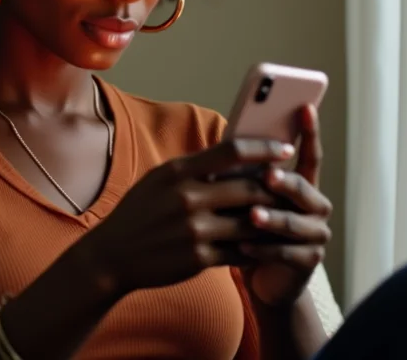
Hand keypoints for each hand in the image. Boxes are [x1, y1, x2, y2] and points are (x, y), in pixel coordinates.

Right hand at [79, 138, 294, 296]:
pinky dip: (256, 248)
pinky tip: (264, 245)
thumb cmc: (140, 211)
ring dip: (271, 220)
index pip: (231, 151)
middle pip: (247, 188)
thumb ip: (194, 168)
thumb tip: (232, 154)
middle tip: (293, 187)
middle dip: (275, 189)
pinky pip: (240, 251)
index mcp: (178, 171)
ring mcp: (194, 230)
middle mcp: (187, 197)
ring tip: (286, 216)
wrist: (113, 254)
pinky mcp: (199, 258)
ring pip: (250, 222)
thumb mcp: (159, 178)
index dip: (264, 149)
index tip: (286, 149)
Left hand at [239, 104, 332, 306]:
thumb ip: (246, 168)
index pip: (310, 153)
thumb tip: (229, 140)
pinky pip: (287, 254)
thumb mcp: (244, 190)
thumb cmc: (246, 219)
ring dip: (273, 219)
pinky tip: (243, 246)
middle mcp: (315, 205)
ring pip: (296, 223)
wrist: (255, 268)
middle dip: (285, 182)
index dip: (309, 131)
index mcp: (302, 182)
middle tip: (268, 176)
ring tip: (251, 216)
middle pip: (303, 188)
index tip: (305, 107)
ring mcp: (315, 234)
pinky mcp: (308, 261)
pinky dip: (264, 249)